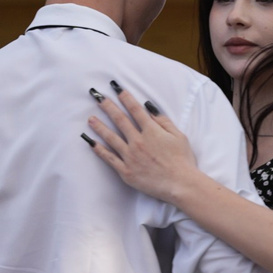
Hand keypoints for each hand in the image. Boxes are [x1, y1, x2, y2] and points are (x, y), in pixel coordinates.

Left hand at [84, 87, 201, 202]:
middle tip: (97, 96)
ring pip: (111, 138)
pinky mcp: (126, 171)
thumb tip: (148, 107)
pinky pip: (109, 159)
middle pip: (120, 120)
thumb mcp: (178, 135)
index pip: (135, 109)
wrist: (180, 184)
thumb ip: (162, 120)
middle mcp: (138, 141)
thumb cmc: (182, 160)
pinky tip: (91, 143)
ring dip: (99, 126)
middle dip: (108, 106)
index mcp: (151, 131)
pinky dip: (99, 150)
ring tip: (90, 118)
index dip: (125, 97)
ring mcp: (130, 156)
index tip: (116, 88)